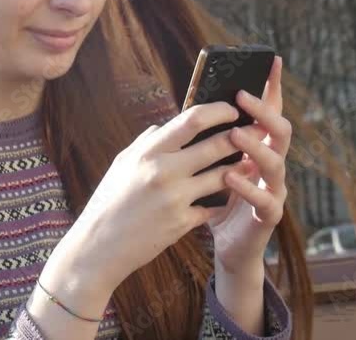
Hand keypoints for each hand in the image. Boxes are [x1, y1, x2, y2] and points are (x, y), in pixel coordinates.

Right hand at [68, 99, 249, 290]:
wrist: (98, 247)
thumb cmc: (110, 201)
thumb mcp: (123, 163)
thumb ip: (147, 142)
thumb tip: (167, 125)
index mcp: (148, 152)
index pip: (192, 119)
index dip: (218, 111)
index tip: (233, 109)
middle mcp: (164, 172)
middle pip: (216, 145)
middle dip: (242, 136)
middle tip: (257, 131)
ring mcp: (175, 199)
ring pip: (223, 176)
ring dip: (240, 168)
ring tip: (250, 163)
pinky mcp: (182, 223)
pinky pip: (213, 206)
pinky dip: (221, 200)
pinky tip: (227, 197)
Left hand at [206, 55, 290, 274]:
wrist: (227, 246)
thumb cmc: (216, 199)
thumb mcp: (210, 164)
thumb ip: (209, 140)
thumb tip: (193, 106)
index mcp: (258, 148)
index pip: (268, 112)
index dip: (272, 87)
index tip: (271, 60)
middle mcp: (271, 164)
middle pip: (279, 130)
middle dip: (263, 110)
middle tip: (243, 95)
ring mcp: (274, 189)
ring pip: (276, 162)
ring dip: (255, 146)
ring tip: (235, 134)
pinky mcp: (269, 216)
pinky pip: (266, 199)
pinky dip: (249, 187)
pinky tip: (232, 177)